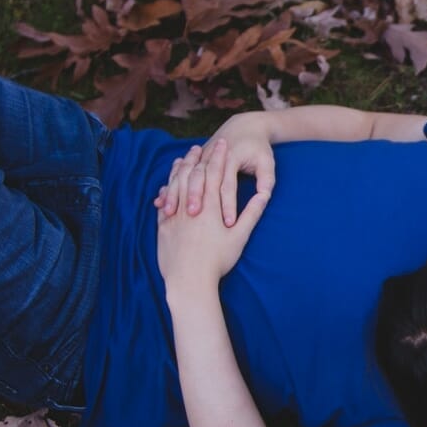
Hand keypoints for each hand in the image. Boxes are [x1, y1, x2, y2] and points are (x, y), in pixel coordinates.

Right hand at [154, 111, 275, 225]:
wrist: (245, 126)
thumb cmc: (258, 148)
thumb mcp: (267, 162)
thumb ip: (267, 180)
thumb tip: (264, 197)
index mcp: (232, 158)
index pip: (229, 186)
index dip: (228, 205)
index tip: (229, 224)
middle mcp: (212, 157)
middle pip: (201, 180)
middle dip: (196, 198)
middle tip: (193, 218)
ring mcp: (200, 157)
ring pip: (185, 178)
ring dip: (176, 194)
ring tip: (169, 213)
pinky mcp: (194, 160)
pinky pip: (177, 175)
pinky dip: (169, 189)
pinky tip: (160, 204)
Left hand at [157, 139, 268, 289]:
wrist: (189, 282)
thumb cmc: (218, 261)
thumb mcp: (239, 237)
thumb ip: (251, 213)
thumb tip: (264, 196)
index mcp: (210, 208)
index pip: (214, 174)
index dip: (219, 157)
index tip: (224, 144)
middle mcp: (190, 207)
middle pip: (194, 175)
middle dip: (200, 158)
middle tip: (205, 144)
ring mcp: (174, 215)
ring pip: (176, 184)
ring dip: (181, 168)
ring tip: (186, 156)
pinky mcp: (163, 226)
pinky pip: (165, 200)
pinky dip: (168, 186)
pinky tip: (170, 181)